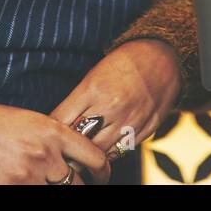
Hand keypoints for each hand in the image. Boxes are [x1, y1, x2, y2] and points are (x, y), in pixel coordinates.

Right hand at [0, 100, 110, 184]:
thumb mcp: (36, 122)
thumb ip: (58, 139)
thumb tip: (75, 158)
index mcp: (55, 133)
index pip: (93, 157)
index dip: (103, 172)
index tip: (102, 177)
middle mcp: (46, 155)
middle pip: (77, 183)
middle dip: (80, 187)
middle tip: (78, 184)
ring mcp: (29, 174)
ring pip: (59, 192)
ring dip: (57, 189)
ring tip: (53, 184)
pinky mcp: (11, 188)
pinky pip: (33, 196)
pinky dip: (36, 192)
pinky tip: (33, 187)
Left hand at [49, 39, 182, 168]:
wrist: (163, 55)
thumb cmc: (124, 62)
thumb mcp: (94, 75)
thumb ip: (78, 101)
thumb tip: (59, 125)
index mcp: (93, 90)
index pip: (61, 122)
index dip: (51, 131)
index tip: (48, 135)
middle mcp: (111, 107)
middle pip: (80, 143)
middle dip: (69, 149)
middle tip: (62, 153)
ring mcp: (131, 120)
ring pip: (101, 153)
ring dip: (90, 156)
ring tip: (82, 156)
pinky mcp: (147, 128)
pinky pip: (122, 151)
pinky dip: (111, 152)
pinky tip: (106, 148)